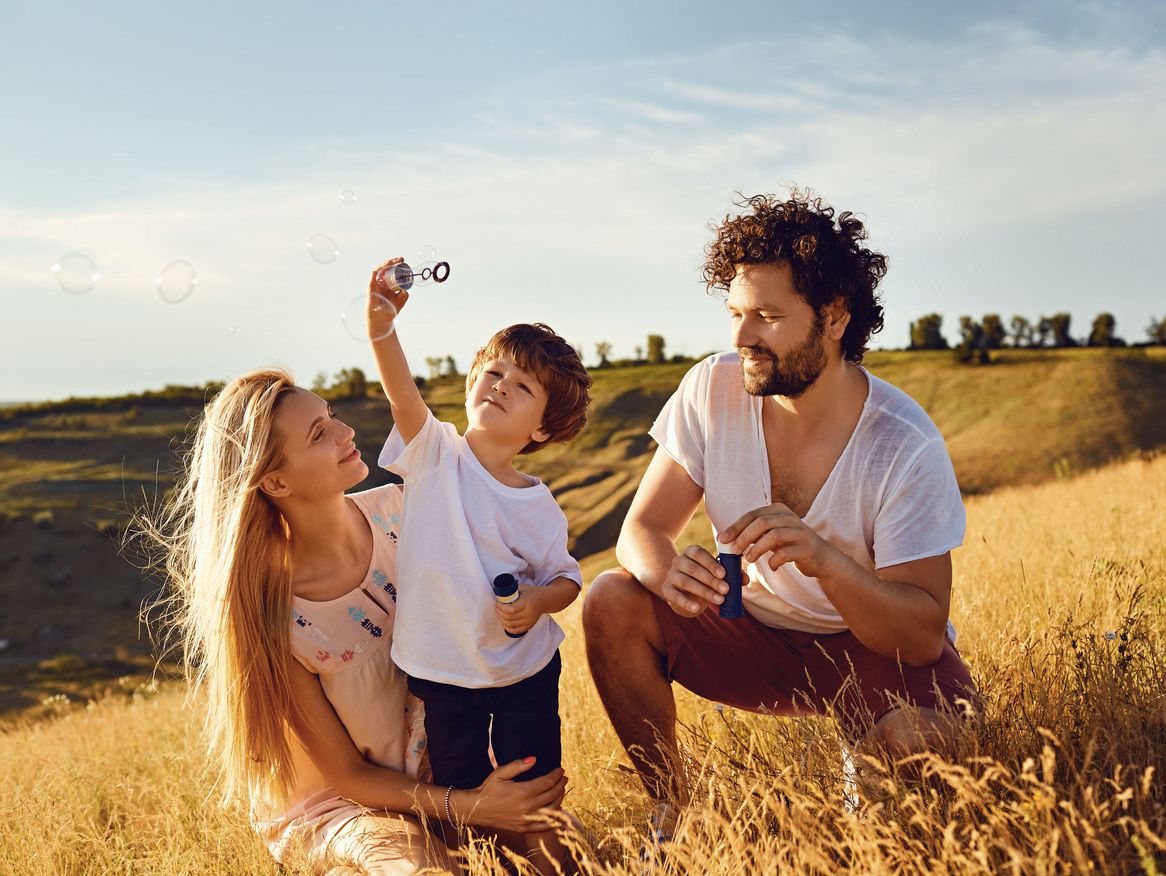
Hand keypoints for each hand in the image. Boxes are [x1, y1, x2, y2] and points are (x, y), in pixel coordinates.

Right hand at [367, 257, 409, 336]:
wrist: (382, 321)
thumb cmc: (390, 311)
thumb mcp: (400, 302)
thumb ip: (403, 296)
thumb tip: (405, 290)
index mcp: (387, 284)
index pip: (390, 271)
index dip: (396, 265)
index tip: (403, 261)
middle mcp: (381, 283)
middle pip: (385, 269)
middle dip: (392, 263)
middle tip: (401, 259)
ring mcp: (375, 287)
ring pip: (378, 273)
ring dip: (384, 266)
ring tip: (392, 262)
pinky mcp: (371, 293)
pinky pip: (371, 284)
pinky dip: (373, 277)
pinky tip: (376, 272)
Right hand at [461, 757, 567, 832]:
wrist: (476, 809)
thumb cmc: (488, 788)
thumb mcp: (500, 773)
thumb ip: (518, 765)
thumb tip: (534, 759)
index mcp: (523, 792)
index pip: (547, 782)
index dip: (556, 775)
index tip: (561, 770)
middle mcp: (527, 807)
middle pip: (552, 794)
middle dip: (560, 784)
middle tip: (564, 778)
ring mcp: (527, 819)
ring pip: (552, 809)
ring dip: (560, 798)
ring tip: (561, 789)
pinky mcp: (524, 828)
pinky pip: (545, 825)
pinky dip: (554, 818)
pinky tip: (558, 810)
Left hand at [494, 585, 544, 634]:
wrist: (545, 601)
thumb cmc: (532, 593)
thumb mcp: (523, 588)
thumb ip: (512, 591)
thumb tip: (499, 595)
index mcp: (527, 603)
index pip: (511, 609)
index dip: (501, 608)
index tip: (498, 603)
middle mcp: (528, 614)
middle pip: (509, 618)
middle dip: (500, 613)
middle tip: (496, 608)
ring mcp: (529, 621)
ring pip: (511, 625)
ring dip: (502, 620)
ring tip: (499, 614)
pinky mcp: (529, 626)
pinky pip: (515, 630)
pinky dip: (507, 628)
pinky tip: (504, 622)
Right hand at [661, 545, 727, 617]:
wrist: (682, 589)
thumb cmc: (704, 578)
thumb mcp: (716, 574)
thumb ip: (732, 574)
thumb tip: (745, 578)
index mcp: (691, 552)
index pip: (698, 553)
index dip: (710, 563)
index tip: (724, 574)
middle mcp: (678, 560)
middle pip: (693, 568)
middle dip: (711, 580)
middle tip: (726, 589)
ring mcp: (670, 575)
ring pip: (685, 581)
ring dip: (704, 591)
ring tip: (719, 600)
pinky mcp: (666, 589)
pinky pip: (674, 595)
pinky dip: (686, 602)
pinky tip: (697, 608)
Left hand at [717, 503, 836, 578]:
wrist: (820, 558)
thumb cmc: (789, 546)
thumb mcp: (770, 536)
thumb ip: (752, 534)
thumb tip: (724, 539)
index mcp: (778, 510)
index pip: (752, 515)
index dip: (735, 527)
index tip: (722, 540)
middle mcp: (789, 517)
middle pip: (761, 523)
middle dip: (744, 537)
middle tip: (733, 551)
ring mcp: (800, 531)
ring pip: (773, 535)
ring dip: (757, 548)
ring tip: (749, 559)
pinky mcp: (807, 547)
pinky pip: (785, 553)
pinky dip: (774, 561)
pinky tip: (772, 567)